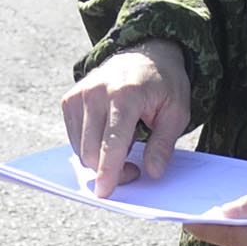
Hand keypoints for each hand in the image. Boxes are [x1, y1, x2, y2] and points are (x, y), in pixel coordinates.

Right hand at [59, 39, 190, 197]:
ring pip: (80, 147)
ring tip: (125, 147)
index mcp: (124, 95)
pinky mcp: (69, 99)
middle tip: (134, 168)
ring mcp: (79, 94)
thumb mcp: (177, 112)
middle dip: (109, 170)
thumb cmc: (164, 84)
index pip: (112, 142)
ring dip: (99, 159)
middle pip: (90, 149)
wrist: (145, 53)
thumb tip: (152, 173)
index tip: (104, 192)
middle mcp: (96, 92)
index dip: (108, 170)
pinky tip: (109, 136)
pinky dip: (90, 146)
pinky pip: (74, 137)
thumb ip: (164, 143)